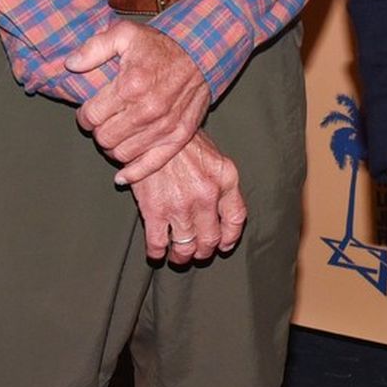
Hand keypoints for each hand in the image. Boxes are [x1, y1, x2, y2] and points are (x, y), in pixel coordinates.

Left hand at [67, 20, 210, 181]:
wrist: (201, 54)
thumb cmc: (161, 46)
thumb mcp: (125, 34)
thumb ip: (94, 48)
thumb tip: (71, 65)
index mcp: (130, 85)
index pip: (90, 117)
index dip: (84, 116)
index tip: (89, 112)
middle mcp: (147, 110)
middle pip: (104, 138)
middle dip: (98, 131)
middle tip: (104, 122)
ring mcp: (164, 127)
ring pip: (122, 154)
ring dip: (113, 147)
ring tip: (116, 134)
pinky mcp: (178, 137)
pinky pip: (150, 165)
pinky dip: (133, 173)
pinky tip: (122, 175)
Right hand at [129, 132, 247, 263]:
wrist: (151, 129)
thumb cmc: (181, 140)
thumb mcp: (214, 155)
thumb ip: (223, 182)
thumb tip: (224, 211)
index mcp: (225, 179)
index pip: (236, 219)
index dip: (229, 238)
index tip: (223, 245)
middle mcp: (207, 196)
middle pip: (211, 239)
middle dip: (204, 251)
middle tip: (197, 252)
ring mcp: (181, 205)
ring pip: (186, 247)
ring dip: (182, 257)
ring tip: (179, 256)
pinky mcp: (154, 211)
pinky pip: (158, 244)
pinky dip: (157, 253)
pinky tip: (157, 252)